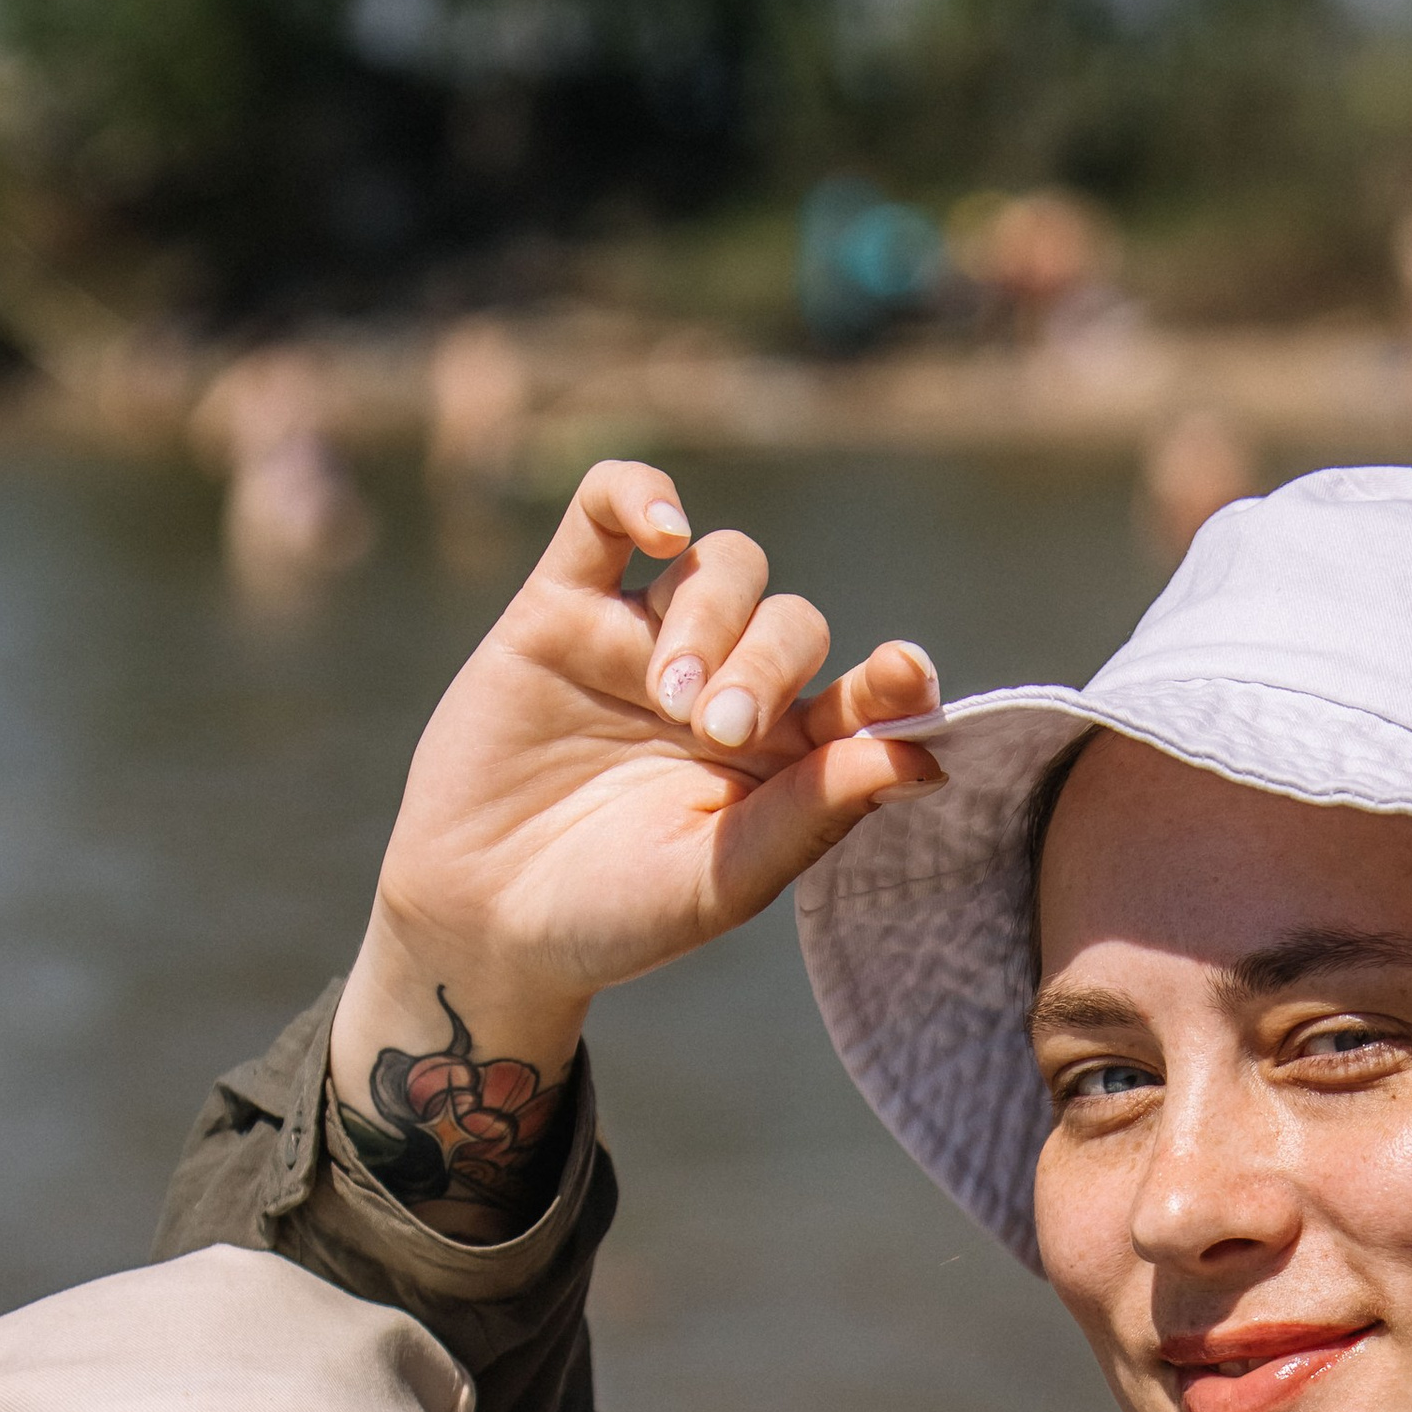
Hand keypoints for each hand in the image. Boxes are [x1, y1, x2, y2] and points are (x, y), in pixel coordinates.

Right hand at [331, 458, 942, 1184]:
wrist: (482, 918)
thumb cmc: (613, 914)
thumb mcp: (722, 879)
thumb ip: (815, 813)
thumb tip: (928, 759)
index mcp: (780, 760)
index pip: (859, 697)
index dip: (891, 679)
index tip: (905, 676)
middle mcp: (723, 687)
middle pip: (788, 622)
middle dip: (766, 666)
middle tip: (717, 732)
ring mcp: (644, 640)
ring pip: (718, 565)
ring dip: (711, 614)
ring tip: (669, 696)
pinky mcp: (561, 607)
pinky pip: (607, 509)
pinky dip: (641, 493)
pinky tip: (663, 522)